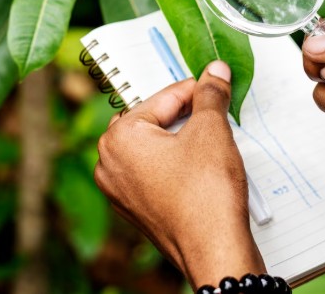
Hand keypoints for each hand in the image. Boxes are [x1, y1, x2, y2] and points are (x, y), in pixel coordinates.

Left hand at [94, 61, 264, 288]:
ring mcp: (120, 190)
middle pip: (153, 120)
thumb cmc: (205, 196)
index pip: (162, 98)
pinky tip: (200, 167)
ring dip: (180, 139)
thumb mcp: (211, 130)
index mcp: (118, 138)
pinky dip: (175, 164)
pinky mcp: (136, 208)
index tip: (214, 81)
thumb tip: (215, 73)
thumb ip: (210, 95)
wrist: (214, 250)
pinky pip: (154, 172)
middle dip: (183, 114)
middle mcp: (110, 163)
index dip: (195, 88)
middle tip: (213, 109)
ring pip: (153, 147)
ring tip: (210, 139)